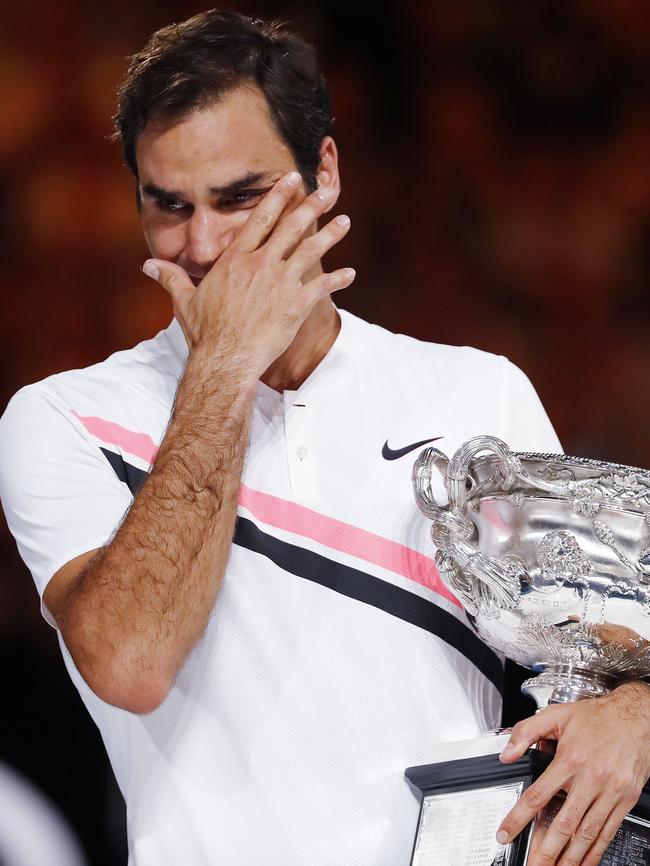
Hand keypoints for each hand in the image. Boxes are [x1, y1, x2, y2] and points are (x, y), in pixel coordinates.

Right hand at [142, 171, 354, 373]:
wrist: (225, 359)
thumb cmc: (204, 332)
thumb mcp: (184, 301)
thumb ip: (170, 277)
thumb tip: (146, 266)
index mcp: (236, 260)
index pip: (260, 219)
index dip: (278, 197)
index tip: (291, 180)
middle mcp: (261, 265)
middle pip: (291, 228)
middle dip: (310, 206)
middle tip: (326, 190)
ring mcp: (280, 284)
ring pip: (310, 251)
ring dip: (330, 235)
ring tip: (345, 221)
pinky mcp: (296, 305)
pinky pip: (321, 287)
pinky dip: (338, 280)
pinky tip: (350, 274)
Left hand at [496, 682, 649, 864]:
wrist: (635, 717)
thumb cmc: (597, 717)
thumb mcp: (556, 715)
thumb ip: (526, 731)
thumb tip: (506, 753)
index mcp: (570, 759)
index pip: (538, 795)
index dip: (519, 818)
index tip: (506, 833)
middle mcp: (590, 779)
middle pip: (563, 823)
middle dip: (545, 850)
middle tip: (533, 865)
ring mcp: (609, 792)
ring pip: (586, 833)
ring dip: (569, 858)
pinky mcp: (624, 800)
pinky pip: (607, 831)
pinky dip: (595, 851)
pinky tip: (584, 862)